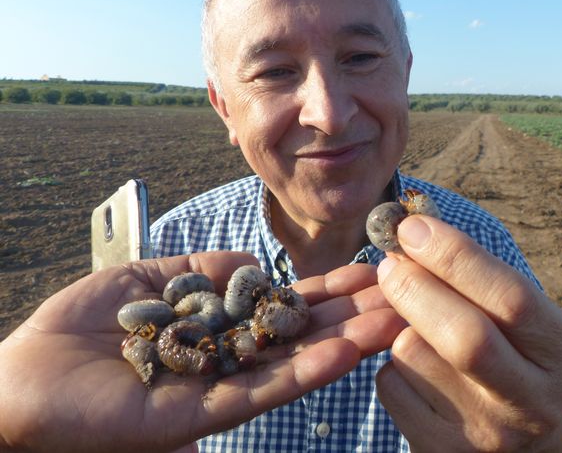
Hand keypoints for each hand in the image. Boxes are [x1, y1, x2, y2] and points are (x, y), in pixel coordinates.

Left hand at [0, 252, 404, 452]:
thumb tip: (251, 263)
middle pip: (301, 335)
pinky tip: (345, 350)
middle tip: (406, 295)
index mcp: (217, 328)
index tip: (370, 271)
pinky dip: (306, 371)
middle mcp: (229, 359)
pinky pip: (262, 391)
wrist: (24, 376)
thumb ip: (204, 268)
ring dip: (347, 342)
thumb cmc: (81, 324)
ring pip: (294, 364)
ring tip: (396, 320)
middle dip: (353, 315)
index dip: (326, 290)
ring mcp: (220, 388)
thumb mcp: (149, 277)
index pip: (283, 307)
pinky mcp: (201, 415)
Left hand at [375, 216, 561, 451]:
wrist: (517, 441)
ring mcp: (487, 433)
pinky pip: (391, 383)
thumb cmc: (510, 352)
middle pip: (466, 337)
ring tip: (416, 323)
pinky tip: (414, 365)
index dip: (456, 256)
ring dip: (399, 324)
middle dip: (417, 287)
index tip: (414, 227)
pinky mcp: (440, 449)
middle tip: (390, 262)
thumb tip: (414, 230)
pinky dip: (390, 361)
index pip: (512, 297)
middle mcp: (535, 402)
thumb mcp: (516, 318)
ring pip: (415, 354)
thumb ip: (477, 277)